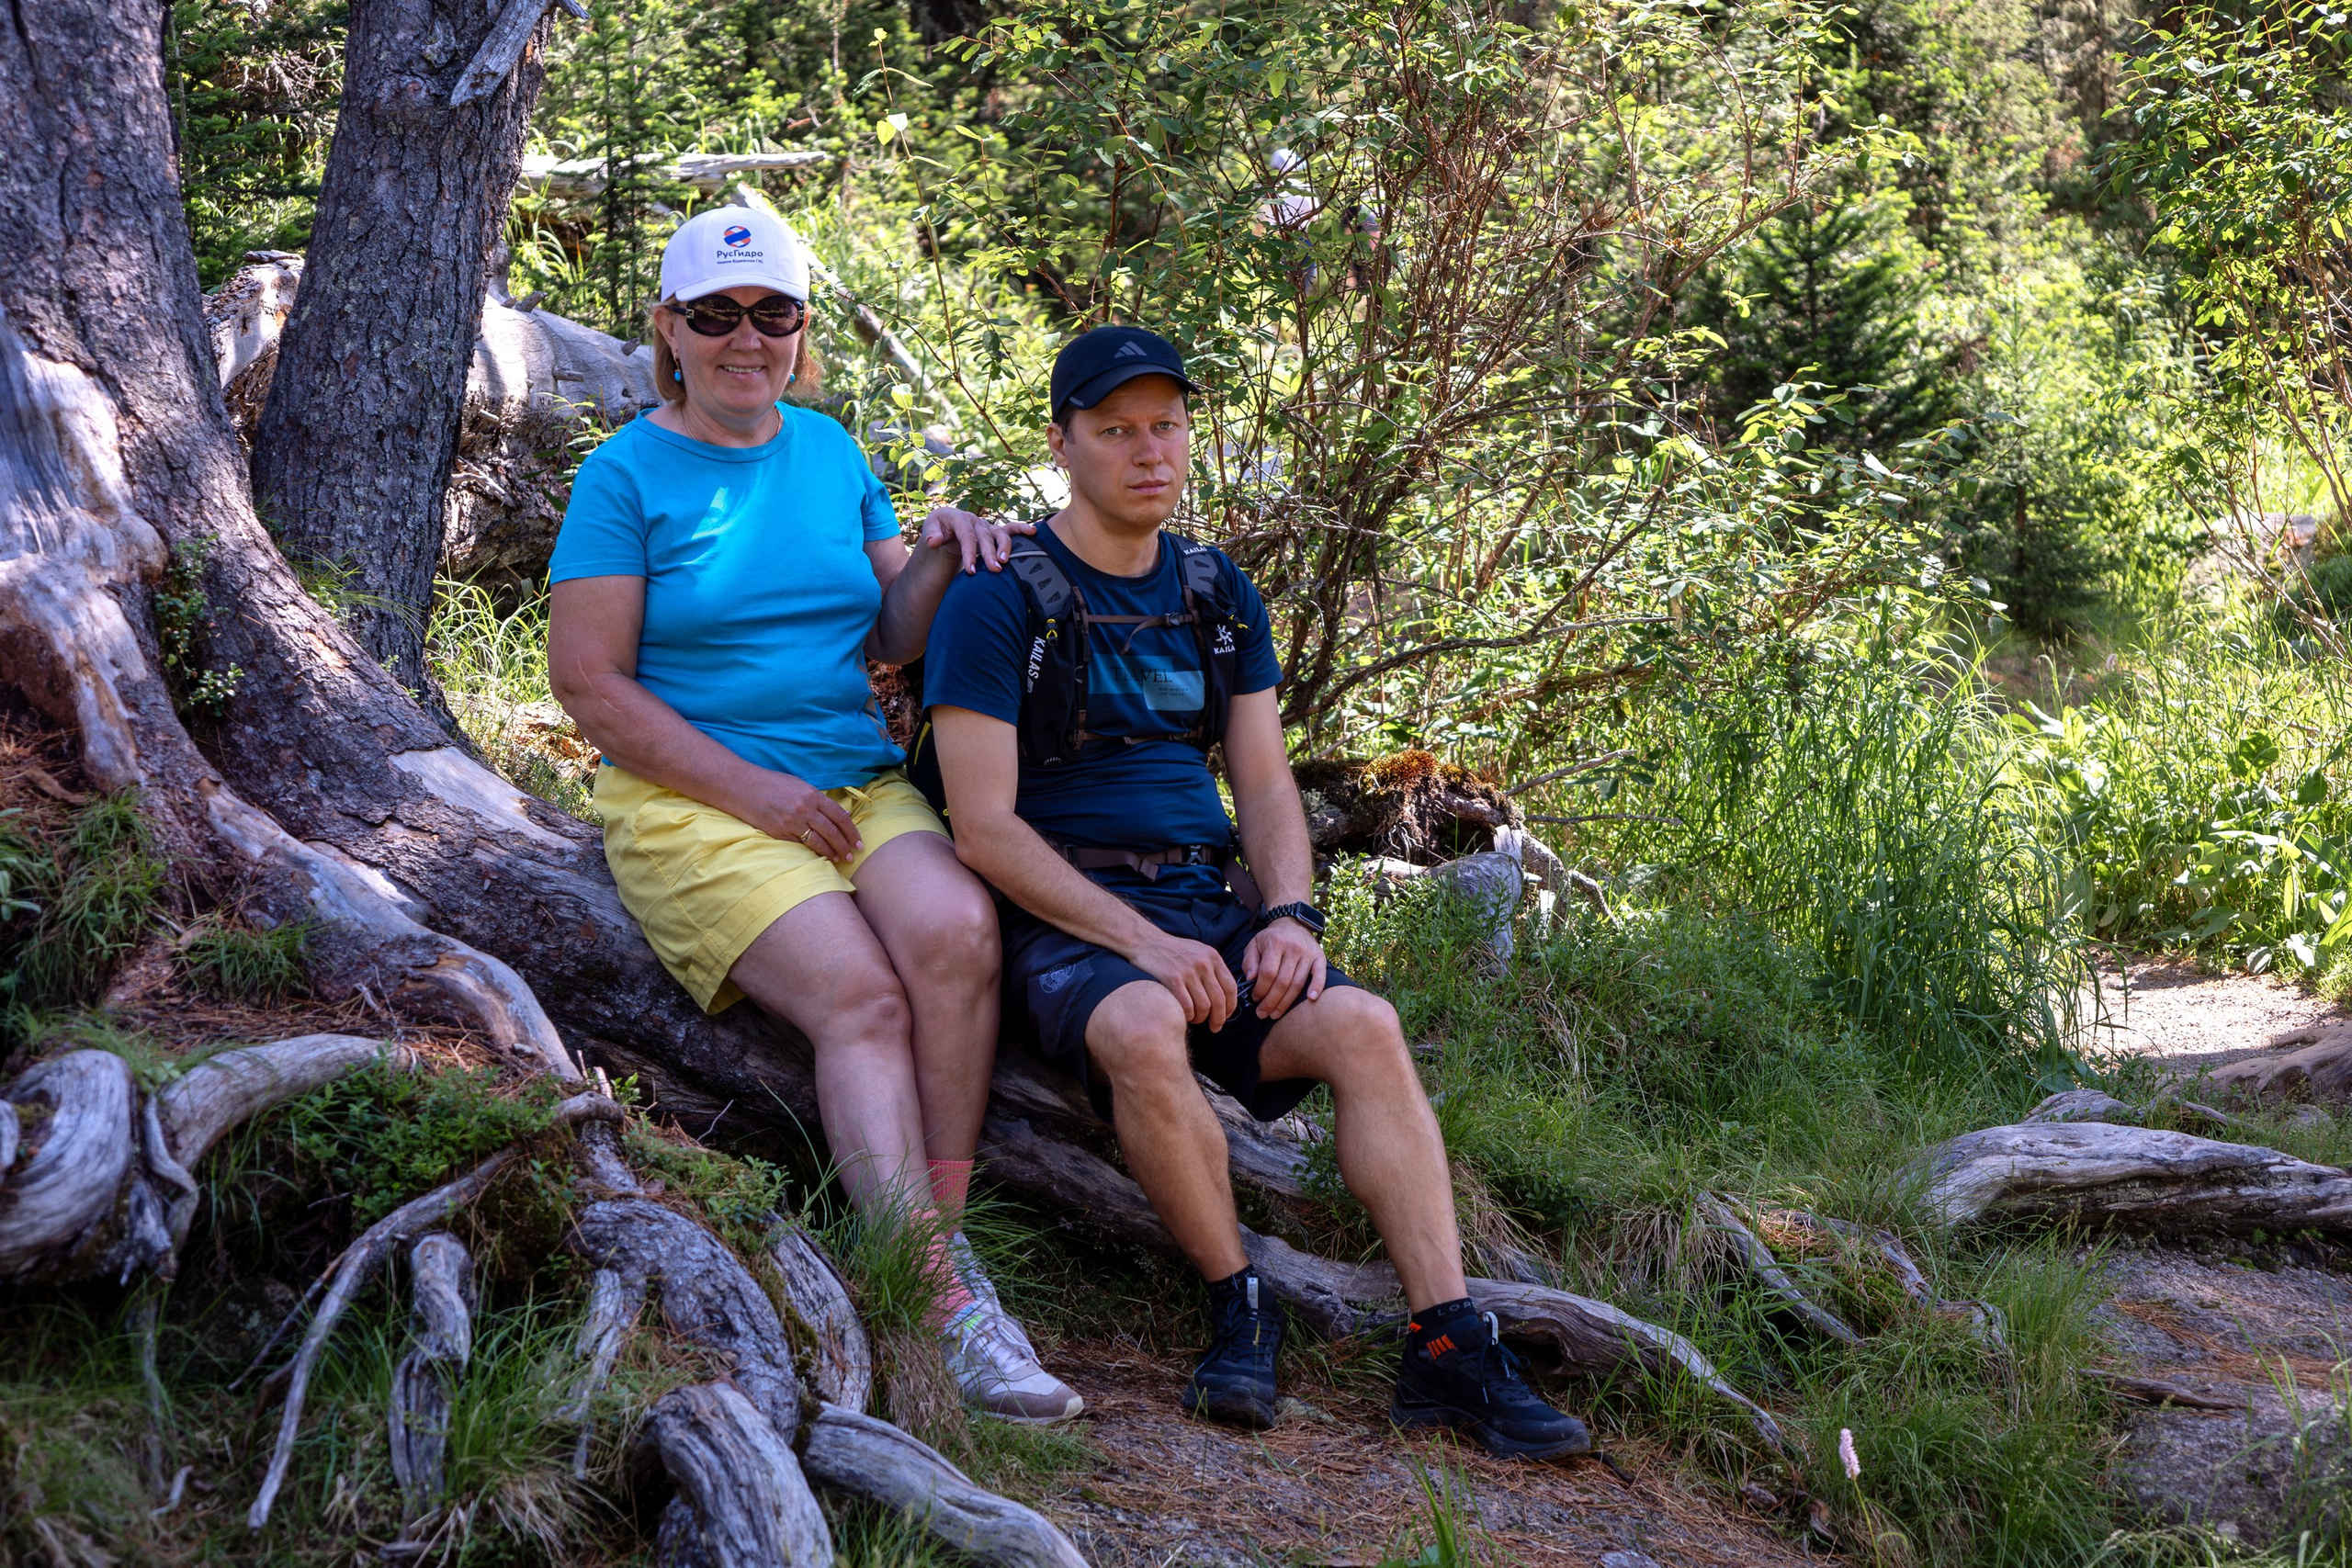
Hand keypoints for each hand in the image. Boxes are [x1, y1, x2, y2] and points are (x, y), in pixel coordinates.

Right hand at [742, 771, 860, 861]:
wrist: (742, 786)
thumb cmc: (772, 784)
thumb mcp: (799, 786)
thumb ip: (817, 800)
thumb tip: (838, 816)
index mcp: (812, 795)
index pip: (840, 817)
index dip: (852, 832)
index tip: (858, 843)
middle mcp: (805, 809)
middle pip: (832, 832)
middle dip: (845, 846)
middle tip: (852, 856)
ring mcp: (792, 822)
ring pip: (819, 842)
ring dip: (831, 852)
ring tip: (839, 859)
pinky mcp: (779, 833)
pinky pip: (801, 846)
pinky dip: (813, 852)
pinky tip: (820, 857)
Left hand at [920, 507, 1034, 574]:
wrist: (947, 524)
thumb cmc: (938, 527)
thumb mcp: (930, 528)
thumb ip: (931, 534)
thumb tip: (934, 541)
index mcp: (959, 518)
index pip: (966, 536)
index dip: (969, 553)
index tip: (970, 571)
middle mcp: (975, 520)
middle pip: (985, 537)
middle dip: (989, 553)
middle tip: (993, 569)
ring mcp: (987, 526)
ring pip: (999, 534)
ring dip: (1004, 547)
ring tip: (1004, 562)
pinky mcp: (994, 531)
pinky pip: (1010, 528)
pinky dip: (1022, 529)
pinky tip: (1032, 532)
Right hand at [1133, 930, 1238, 1031]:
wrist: (1147, 941)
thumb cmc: (1173, 950)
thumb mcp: (1198, 951)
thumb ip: (1212, 968)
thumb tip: (1224, 994)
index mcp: (1213, 957)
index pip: (1230, 987)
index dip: (1231, 1006)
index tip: (1226, 1016)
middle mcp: (1203, 964)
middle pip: (1219, 1000)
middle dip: (1219, 1018)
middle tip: (1215, 1027)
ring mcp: (1188, 971)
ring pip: (1204, 1006)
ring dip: (1201, 1018)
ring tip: (1196, 1019)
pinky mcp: (1173, 979)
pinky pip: (1187, 1006)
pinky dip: (1188, 1015)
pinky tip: (1185, 1015)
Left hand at [1241, 918, 1324, 1019]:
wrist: (1292, 924)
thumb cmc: (1271, 939)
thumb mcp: (1254, 945)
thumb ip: (1249, 962)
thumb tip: (1250, 979)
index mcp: (1275, 943)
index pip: (1268, 972)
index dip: (1261, 989)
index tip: (1255, 999)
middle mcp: (1293, 948)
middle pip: (1283, 981)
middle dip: (1271, 1001)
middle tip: (1263, 1014)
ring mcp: (1308, 953)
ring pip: (1298, 983)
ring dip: (1286, 1002)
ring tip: (1275, 1014)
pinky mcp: (1320, 957)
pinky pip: (1320, 974)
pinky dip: (1317, 987)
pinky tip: (1311, 999)